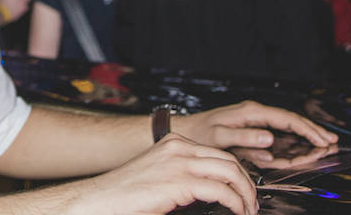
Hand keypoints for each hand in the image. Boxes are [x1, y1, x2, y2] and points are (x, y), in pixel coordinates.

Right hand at [76, 133, 257, 214]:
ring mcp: (178, 162)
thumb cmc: (124, 195)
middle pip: (229, 160)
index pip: (217, 153)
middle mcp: (177, 147)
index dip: (236, 174)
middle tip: (251, 203)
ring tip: (248, 210)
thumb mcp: (158, 176)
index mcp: (172, 142)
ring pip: (230, 172)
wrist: (99, 201)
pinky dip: (236, 204)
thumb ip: (181, 176)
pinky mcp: (178, 182)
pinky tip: (237, 212)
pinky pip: (221, 191)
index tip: (242, 192)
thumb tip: (208, 190)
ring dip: (246, 194)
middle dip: (247, 183)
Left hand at [174, 100, 337, 163]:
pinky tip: (304, 147)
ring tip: (325, 144)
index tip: (324, 140)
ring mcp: (254, 120)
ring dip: (306, 135)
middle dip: (313, 131)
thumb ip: (244, 137)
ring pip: (287, 127)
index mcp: (250, 112)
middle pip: (291, 121)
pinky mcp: (252, 128)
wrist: (185, 131)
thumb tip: (270, 138)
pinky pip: (278, 133)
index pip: (286, 118)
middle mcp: (255, 113)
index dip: (307, 129)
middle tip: (333, 143)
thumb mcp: (219, 136)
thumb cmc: (200, 133)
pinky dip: (293, 140)